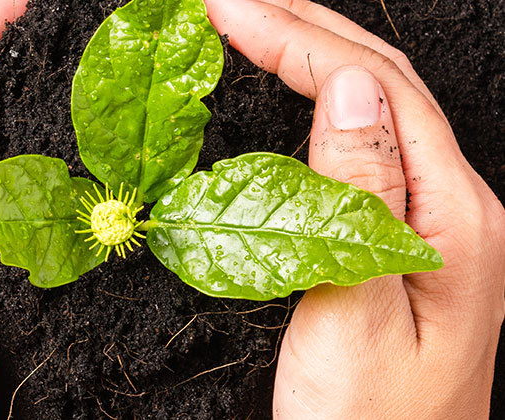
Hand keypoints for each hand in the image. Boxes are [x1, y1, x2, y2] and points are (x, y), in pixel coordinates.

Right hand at [207, 0, 504, 416]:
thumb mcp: (351, 314)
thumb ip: (354, 196)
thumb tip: (352, 87)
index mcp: (453, 220)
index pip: (376, 88)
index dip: (297, 37)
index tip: (225, 12)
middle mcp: (454, 211)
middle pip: (384, 83)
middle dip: (302, 27)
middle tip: (226, 4)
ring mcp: (432, 227)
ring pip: (376, 109)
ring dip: (312, 55)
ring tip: (250, 26)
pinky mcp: (401, 248)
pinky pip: (365, 149)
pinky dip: (318, 105)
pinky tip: (290, 97)